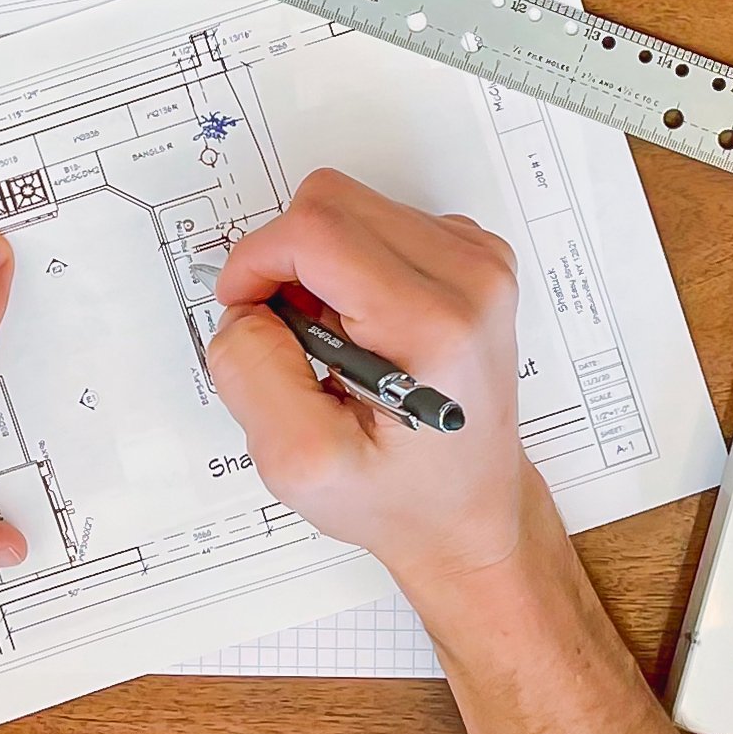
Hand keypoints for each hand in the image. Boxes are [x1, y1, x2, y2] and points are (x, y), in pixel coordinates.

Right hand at [212, 171, 732, 733]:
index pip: (311, 226)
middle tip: (289, 345)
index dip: (256, 267)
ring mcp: (484, 267)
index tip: (250, 321)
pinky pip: (381, 223)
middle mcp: (474, 279)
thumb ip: (254, 367)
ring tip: (337, 353)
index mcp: (435, 326)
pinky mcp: (481, 263)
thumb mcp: (303, 465)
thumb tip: (248, 302)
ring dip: (318, 270)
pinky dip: (353, 269)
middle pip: (325, 198)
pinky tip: (367, 342)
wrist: (483, 534)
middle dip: (282, 264)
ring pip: (349, 204)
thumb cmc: (405, 514)